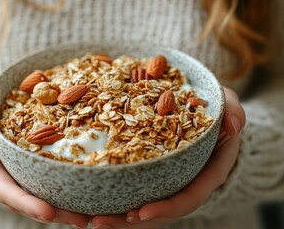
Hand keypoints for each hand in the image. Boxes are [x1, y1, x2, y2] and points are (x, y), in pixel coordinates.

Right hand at [0, 85, 89, 227]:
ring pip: (38, 199)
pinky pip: (47, 186)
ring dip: (62, 211)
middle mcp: (2, 177)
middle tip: (79, 220)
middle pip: (25, 202)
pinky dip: (64, 195)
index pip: (3, 188)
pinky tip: (85, 201)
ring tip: (87, 217)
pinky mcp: (32, 172)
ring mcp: (17, 176)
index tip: (46, 212)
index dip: (23, 202)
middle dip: (51, 213)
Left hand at [91, 87, 245, 228]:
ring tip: (88, 217)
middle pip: (159, 210)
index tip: (141, 212)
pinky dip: (115, 196)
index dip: (166, 208)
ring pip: (143, 205)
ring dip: (117, 215)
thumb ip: (234, 112)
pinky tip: (92, 199)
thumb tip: (232, 125)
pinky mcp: (153, 173)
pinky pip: (134, 189)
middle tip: (99, 222)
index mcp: (206, 173)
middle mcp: (185, 182)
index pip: (188, 198)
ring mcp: (169, 180)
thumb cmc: (217, 112)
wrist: (205, 115)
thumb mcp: (229, 105)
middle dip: (130, 220)